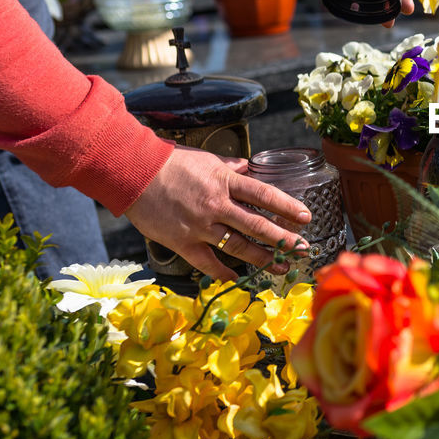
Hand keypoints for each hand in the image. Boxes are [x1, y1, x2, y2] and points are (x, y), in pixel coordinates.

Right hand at [123, 145, 312, 279]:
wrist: (133, 173)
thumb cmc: (169, 163)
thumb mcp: (205, 159)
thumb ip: (229, 168)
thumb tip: (247, 168)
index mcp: (225, 182)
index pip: (264, 196)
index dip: (287, 207)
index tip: (306, 217)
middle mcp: (216, 205)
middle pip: (258, 225)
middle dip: (284, 239)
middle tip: (304, 249)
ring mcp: (200, 226)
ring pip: (238, 247)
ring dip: (263, 259)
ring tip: (282, 267)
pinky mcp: (182, 242)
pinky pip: (207, 262)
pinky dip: (223, 273)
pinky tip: (238, 279)